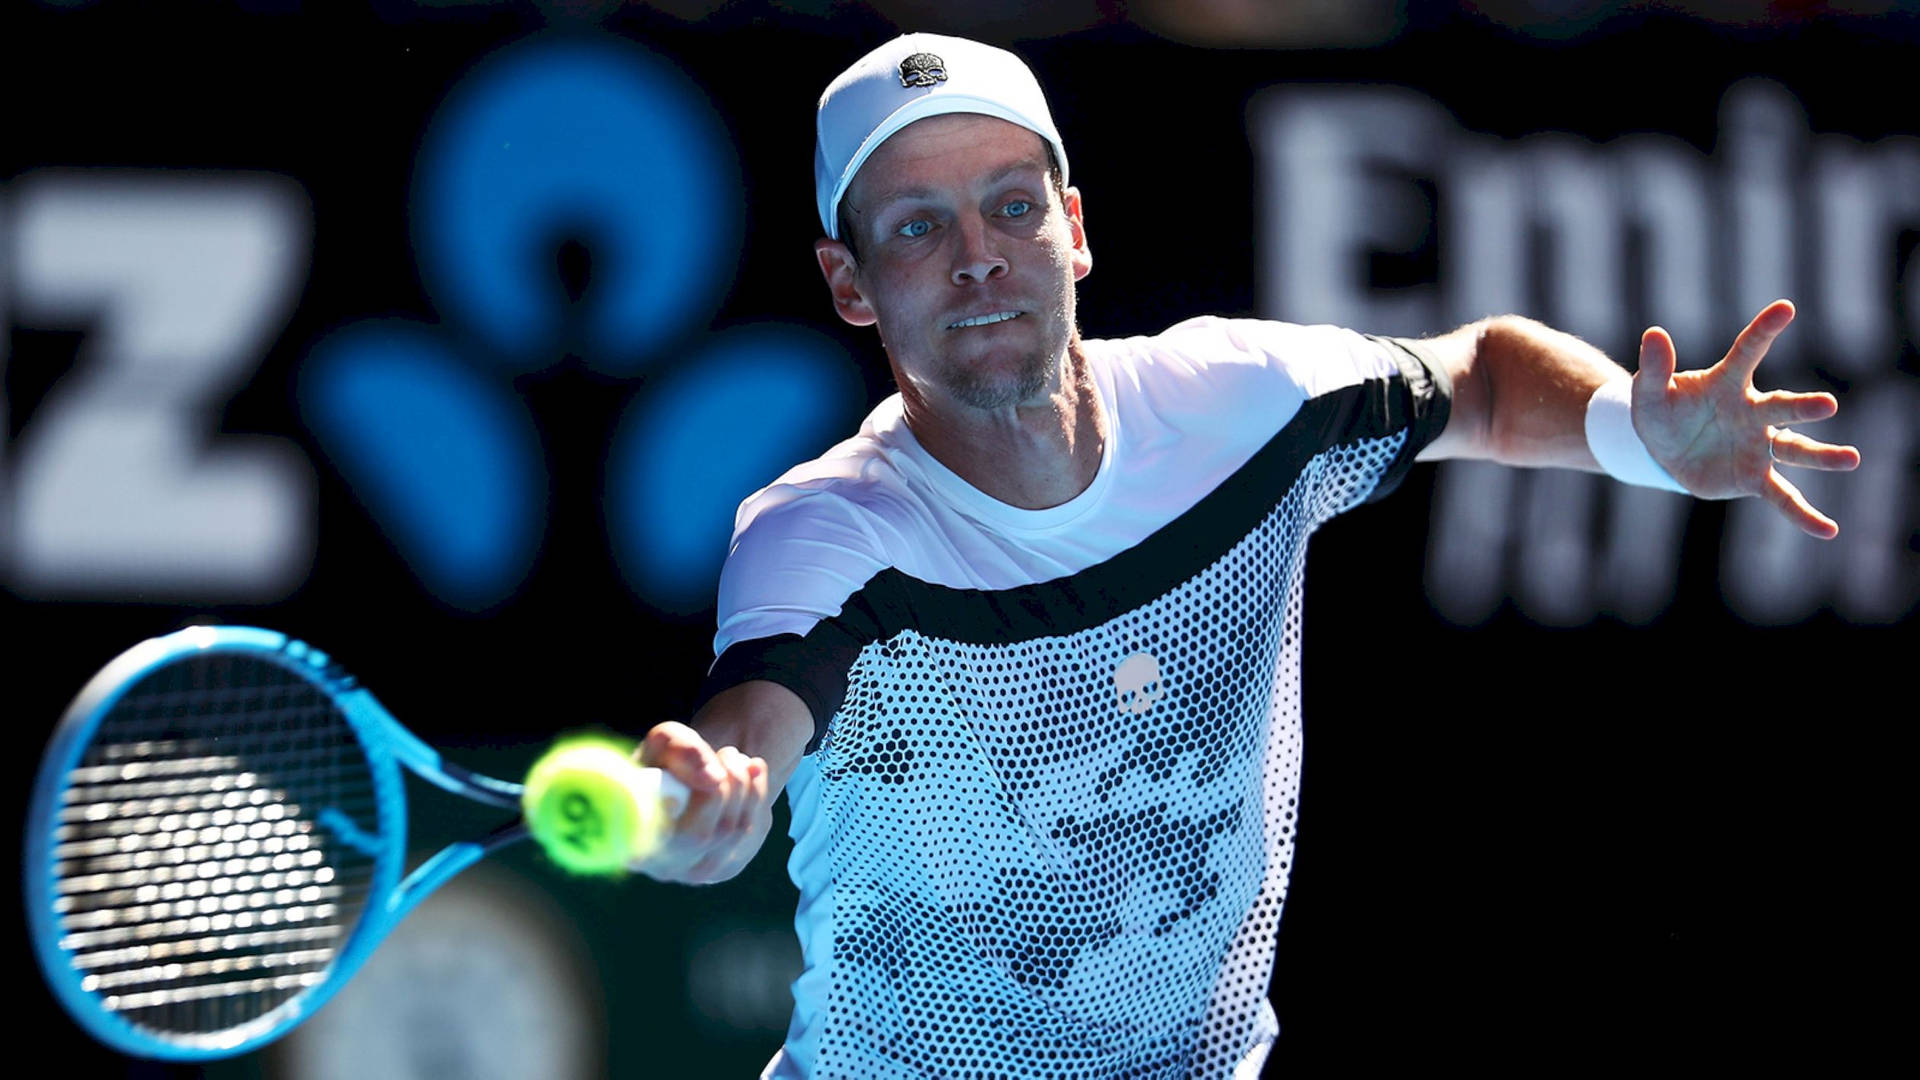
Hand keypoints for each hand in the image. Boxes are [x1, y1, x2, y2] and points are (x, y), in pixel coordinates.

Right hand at [628, 720, 770, 884]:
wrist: (694, 777)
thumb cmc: (669, 760)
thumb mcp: (665, 741)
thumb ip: (680, 747)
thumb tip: (712, 778)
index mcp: (628, 838)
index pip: (652, 840)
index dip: (683, 813)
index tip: (713, 776)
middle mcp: (657, 865)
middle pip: (700, 835)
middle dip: (725, 785)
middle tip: (728, 752)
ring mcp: (692, 873)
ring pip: (731, 833)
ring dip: (744, 786)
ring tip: (736, 759)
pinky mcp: (724, 870)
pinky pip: (751, 833)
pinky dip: (758, 796)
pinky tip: (753, 775)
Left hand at [1632, 299, 1860, 537]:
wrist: (1662, 451)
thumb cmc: (1661, 413)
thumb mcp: (1648, 393)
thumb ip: (1654, 368)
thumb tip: (1653, 333)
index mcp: (1728, 383)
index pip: (1748, 352)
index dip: (1764, 330)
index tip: (1786, 307)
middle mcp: (1753, 412)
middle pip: (1781, 407)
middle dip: (1802, 407)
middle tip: (1827, 405)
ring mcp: (1758, 445)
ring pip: (1795, 450)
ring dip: (1822, 456)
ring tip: (1851, 459)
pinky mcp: (1754, 477)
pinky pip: (1783, 496)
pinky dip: (1803, 514)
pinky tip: (1827, 530)